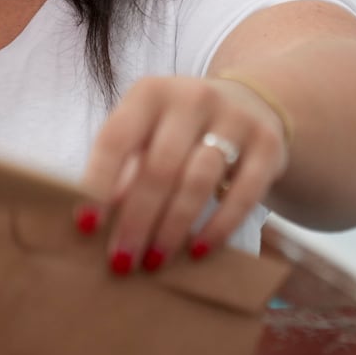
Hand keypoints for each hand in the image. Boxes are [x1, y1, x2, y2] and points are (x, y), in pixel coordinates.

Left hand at [78, 76, 288, 270]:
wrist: (251, 103)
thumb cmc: (180, 130)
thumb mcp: (148, 134)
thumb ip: (125, 169)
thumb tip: (99, 221)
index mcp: (150, 93)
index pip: (116, 139)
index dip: (98, 183)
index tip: (87, 226)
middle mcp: (192, 98)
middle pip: (158, 167)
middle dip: (136, 220)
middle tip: (122, 261)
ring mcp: (235, 118)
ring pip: (197, 181)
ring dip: (172, 227)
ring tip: (154, 260)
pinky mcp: (268, 144)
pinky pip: (243, 194)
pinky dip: (218, 227)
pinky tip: (197, 251)